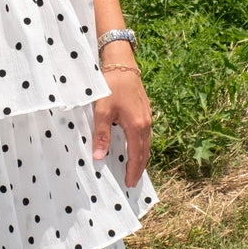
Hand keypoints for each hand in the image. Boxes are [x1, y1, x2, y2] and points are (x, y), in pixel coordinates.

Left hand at [93, 65, 151, 187]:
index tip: (128, 183)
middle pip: (145, 152)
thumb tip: (99, 157)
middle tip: (132, 182)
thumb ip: (101, 135)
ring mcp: (147, 117)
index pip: (136, 156)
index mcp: (136, 126)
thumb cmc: (111, 86)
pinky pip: (145, 135)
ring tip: (133, 169)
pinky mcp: (145, 111)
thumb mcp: (101, 111)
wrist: (122, 65)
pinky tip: (134, 148)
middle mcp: (146, 124)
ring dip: (141, 158)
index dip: (133, 171)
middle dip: (139, 168)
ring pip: (146, 143)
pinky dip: (141, 146)